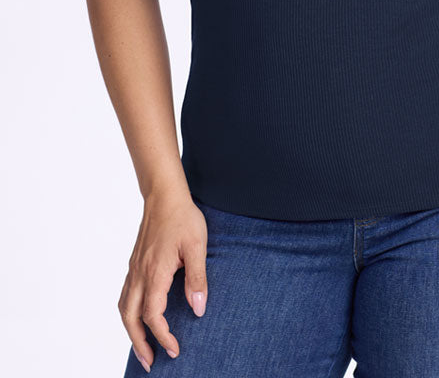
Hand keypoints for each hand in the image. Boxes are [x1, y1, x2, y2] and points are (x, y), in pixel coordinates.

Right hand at [118, 190, 208, 371]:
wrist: (164, 195)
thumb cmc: (183, 217)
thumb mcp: (197, 246)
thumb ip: (197, 279)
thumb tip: (198, 309)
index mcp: (155, 272)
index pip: (152, 315)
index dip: (162, 336)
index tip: (174, 349)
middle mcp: (140, 273)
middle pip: (130, 317)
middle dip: (138, 343)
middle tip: (150, 362)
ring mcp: (134, 268)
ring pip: (123, 307)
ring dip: (130, 331)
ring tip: (142, 347)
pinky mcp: (135, 262)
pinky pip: (125, 294)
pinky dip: (128, 313)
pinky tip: (137, 317)